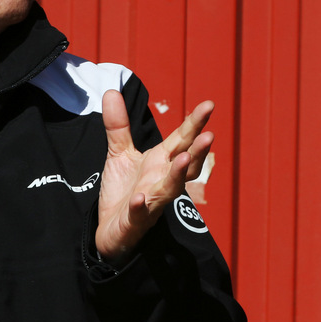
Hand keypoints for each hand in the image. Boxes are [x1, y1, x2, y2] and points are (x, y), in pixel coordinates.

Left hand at [95, 90, 213, 264]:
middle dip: (197, 151)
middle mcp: (163, 180)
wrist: (111, 230)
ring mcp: (152, 201)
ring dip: (178, 175)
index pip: (182, 139)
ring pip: (171, 188)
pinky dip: (142, 206)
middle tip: (209, 136)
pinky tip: (140, 198)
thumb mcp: (120, 154)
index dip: (195, 123)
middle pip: (185, 164)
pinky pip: (140, 214)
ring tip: (184, 158)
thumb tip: (112, 90)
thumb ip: (119, 125)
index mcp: (162, 162)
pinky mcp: (135, 220)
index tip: (209, 105)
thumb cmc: (124, 191)